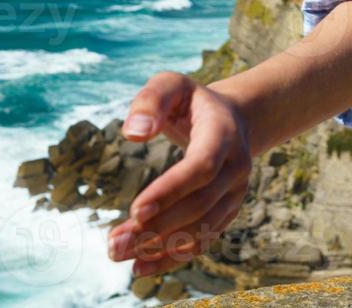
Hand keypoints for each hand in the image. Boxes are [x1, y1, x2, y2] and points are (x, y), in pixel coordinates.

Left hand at [106, 71, 252, 276]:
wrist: (231, 119)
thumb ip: (151, 100)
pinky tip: (140, 266)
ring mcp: (235, 193)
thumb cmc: (191, 102)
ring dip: (161, 247)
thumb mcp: (171, 85)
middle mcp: (236, 167)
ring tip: (119, 254)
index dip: (171, 191)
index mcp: (224, 134)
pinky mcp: (227, 212)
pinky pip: (203, 240)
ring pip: (202, 228)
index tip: (135, 210)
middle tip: (115, 244)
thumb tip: (133, 133)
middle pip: (200, 205)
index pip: (202, 167)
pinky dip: (173, 256)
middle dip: (157, 227)